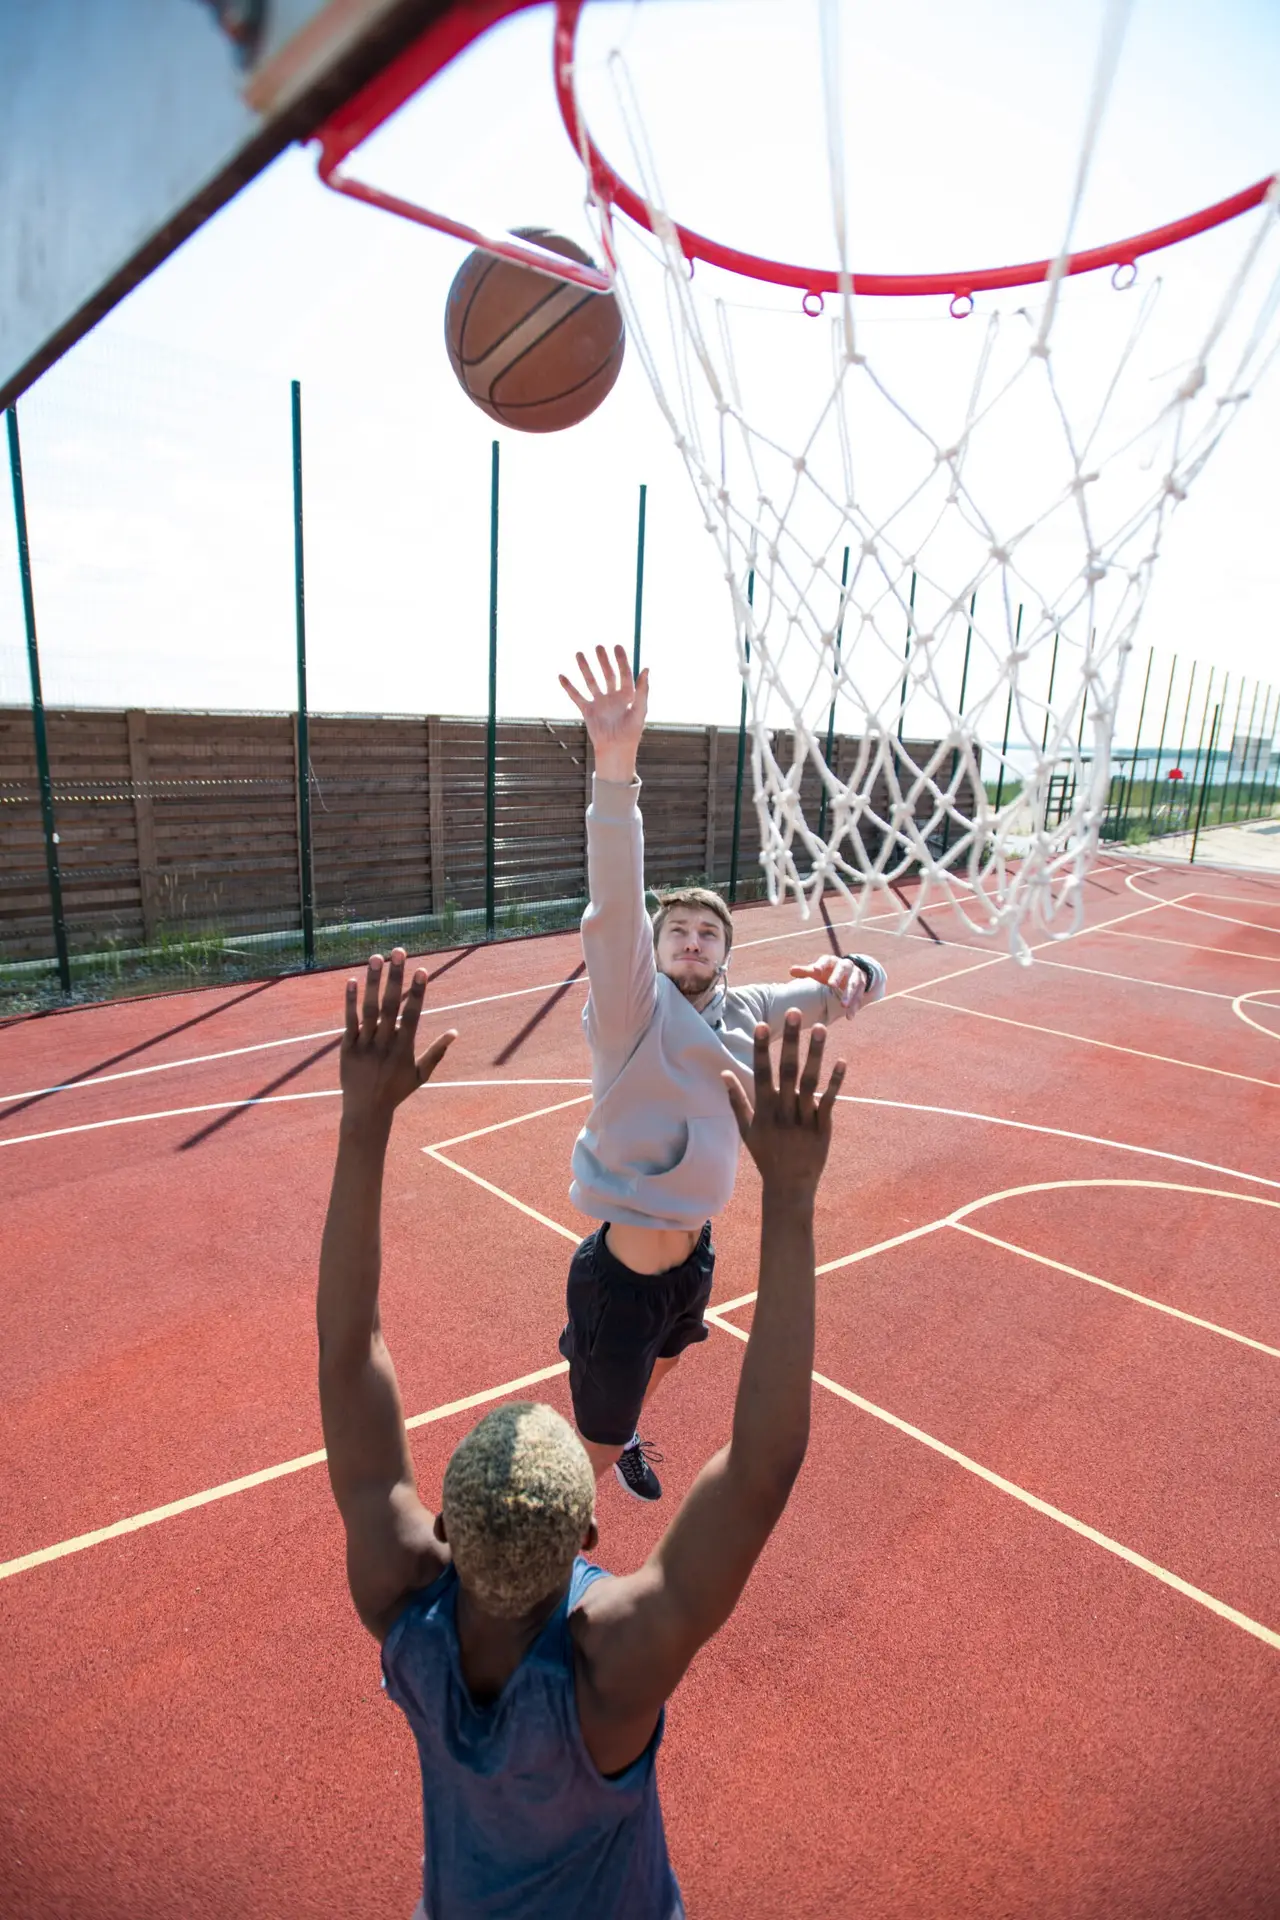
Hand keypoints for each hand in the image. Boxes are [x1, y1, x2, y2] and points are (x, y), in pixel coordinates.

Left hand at [340, 950, 455, 1130]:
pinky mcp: (347, 1048)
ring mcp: (365, 1045)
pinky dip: (350, 1001)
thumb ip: (437, 1052)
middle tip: (398, 952)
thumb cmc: (396, 1091)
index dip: (417, 992)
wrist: (366, 1111)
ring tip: (376, 958)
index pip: (412, 1015)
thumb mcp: (420, 1074)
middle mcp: (385, 1044)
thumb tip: (455, 1032)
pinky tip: (351, 980)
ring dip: (372, 982)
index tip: (421, 970)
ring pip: (369, 1009)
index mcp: (404, 1048)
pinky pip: (349, 1021)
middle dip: (396, 978)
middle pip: (391, 1005)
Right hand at [559, 644, 648, 780]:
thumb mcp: (640, 710)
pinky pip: (576, 696)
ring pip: (591, 681)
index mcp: (627, 695)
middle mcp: (613, 696)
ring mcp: (599, 703)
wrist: (615, 750)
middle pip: (607, 674)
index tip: (617, 646)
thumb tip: (646, 668)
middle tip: (598, 647)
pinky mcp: (588, 710)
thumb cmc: (631, 733)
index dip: (621, 659)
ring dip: (585, 668)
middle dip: (602, 660)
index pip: (624, 673)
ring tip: (579, 654)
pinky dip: (569, 687)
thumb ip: (642, 690)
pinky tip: (562, 676)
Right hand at [722, 1012, 843, 1195]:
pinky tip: (842, 1061)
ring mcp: (804, 1119)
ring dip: (815, 1054)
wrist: (789, 1186)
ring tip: (820, 1028)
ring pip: (810, 1082)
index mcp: (764, 1111)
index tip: (761, 1024)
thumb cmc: (766, 1155)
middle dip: (790, 1042)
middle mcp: (784, 1112)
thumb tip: (724, 1074)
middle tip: (794, 1013)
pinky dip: (836, 1082)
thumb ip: (736, 1100)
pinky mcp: (823, 1127)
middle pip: (788, 1071)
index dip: (761, 1049)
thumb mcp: (747, 1130)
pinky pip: (829, 1101)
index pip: (761, 1073)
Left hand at [789, 952, 883, 1011]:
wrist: (850, 972)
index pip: (826, 960)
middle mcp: (845, 965)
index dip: (821, 964)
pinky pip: (859, 996)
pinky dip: (855, 1006)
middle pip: (842, 969)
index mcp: (832, 961)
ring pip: (853, 984)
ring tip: (843, 1005)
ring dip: (849, 994)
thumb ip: (806, 971)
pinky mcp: (862, 986)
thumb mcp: (818, 972)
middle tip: (832, 985)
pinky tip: (849, 1017)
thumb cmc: (828, 972)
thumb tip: (791, 970)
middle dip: (837, 977)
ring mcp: (855, 975)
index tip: (815, 970)